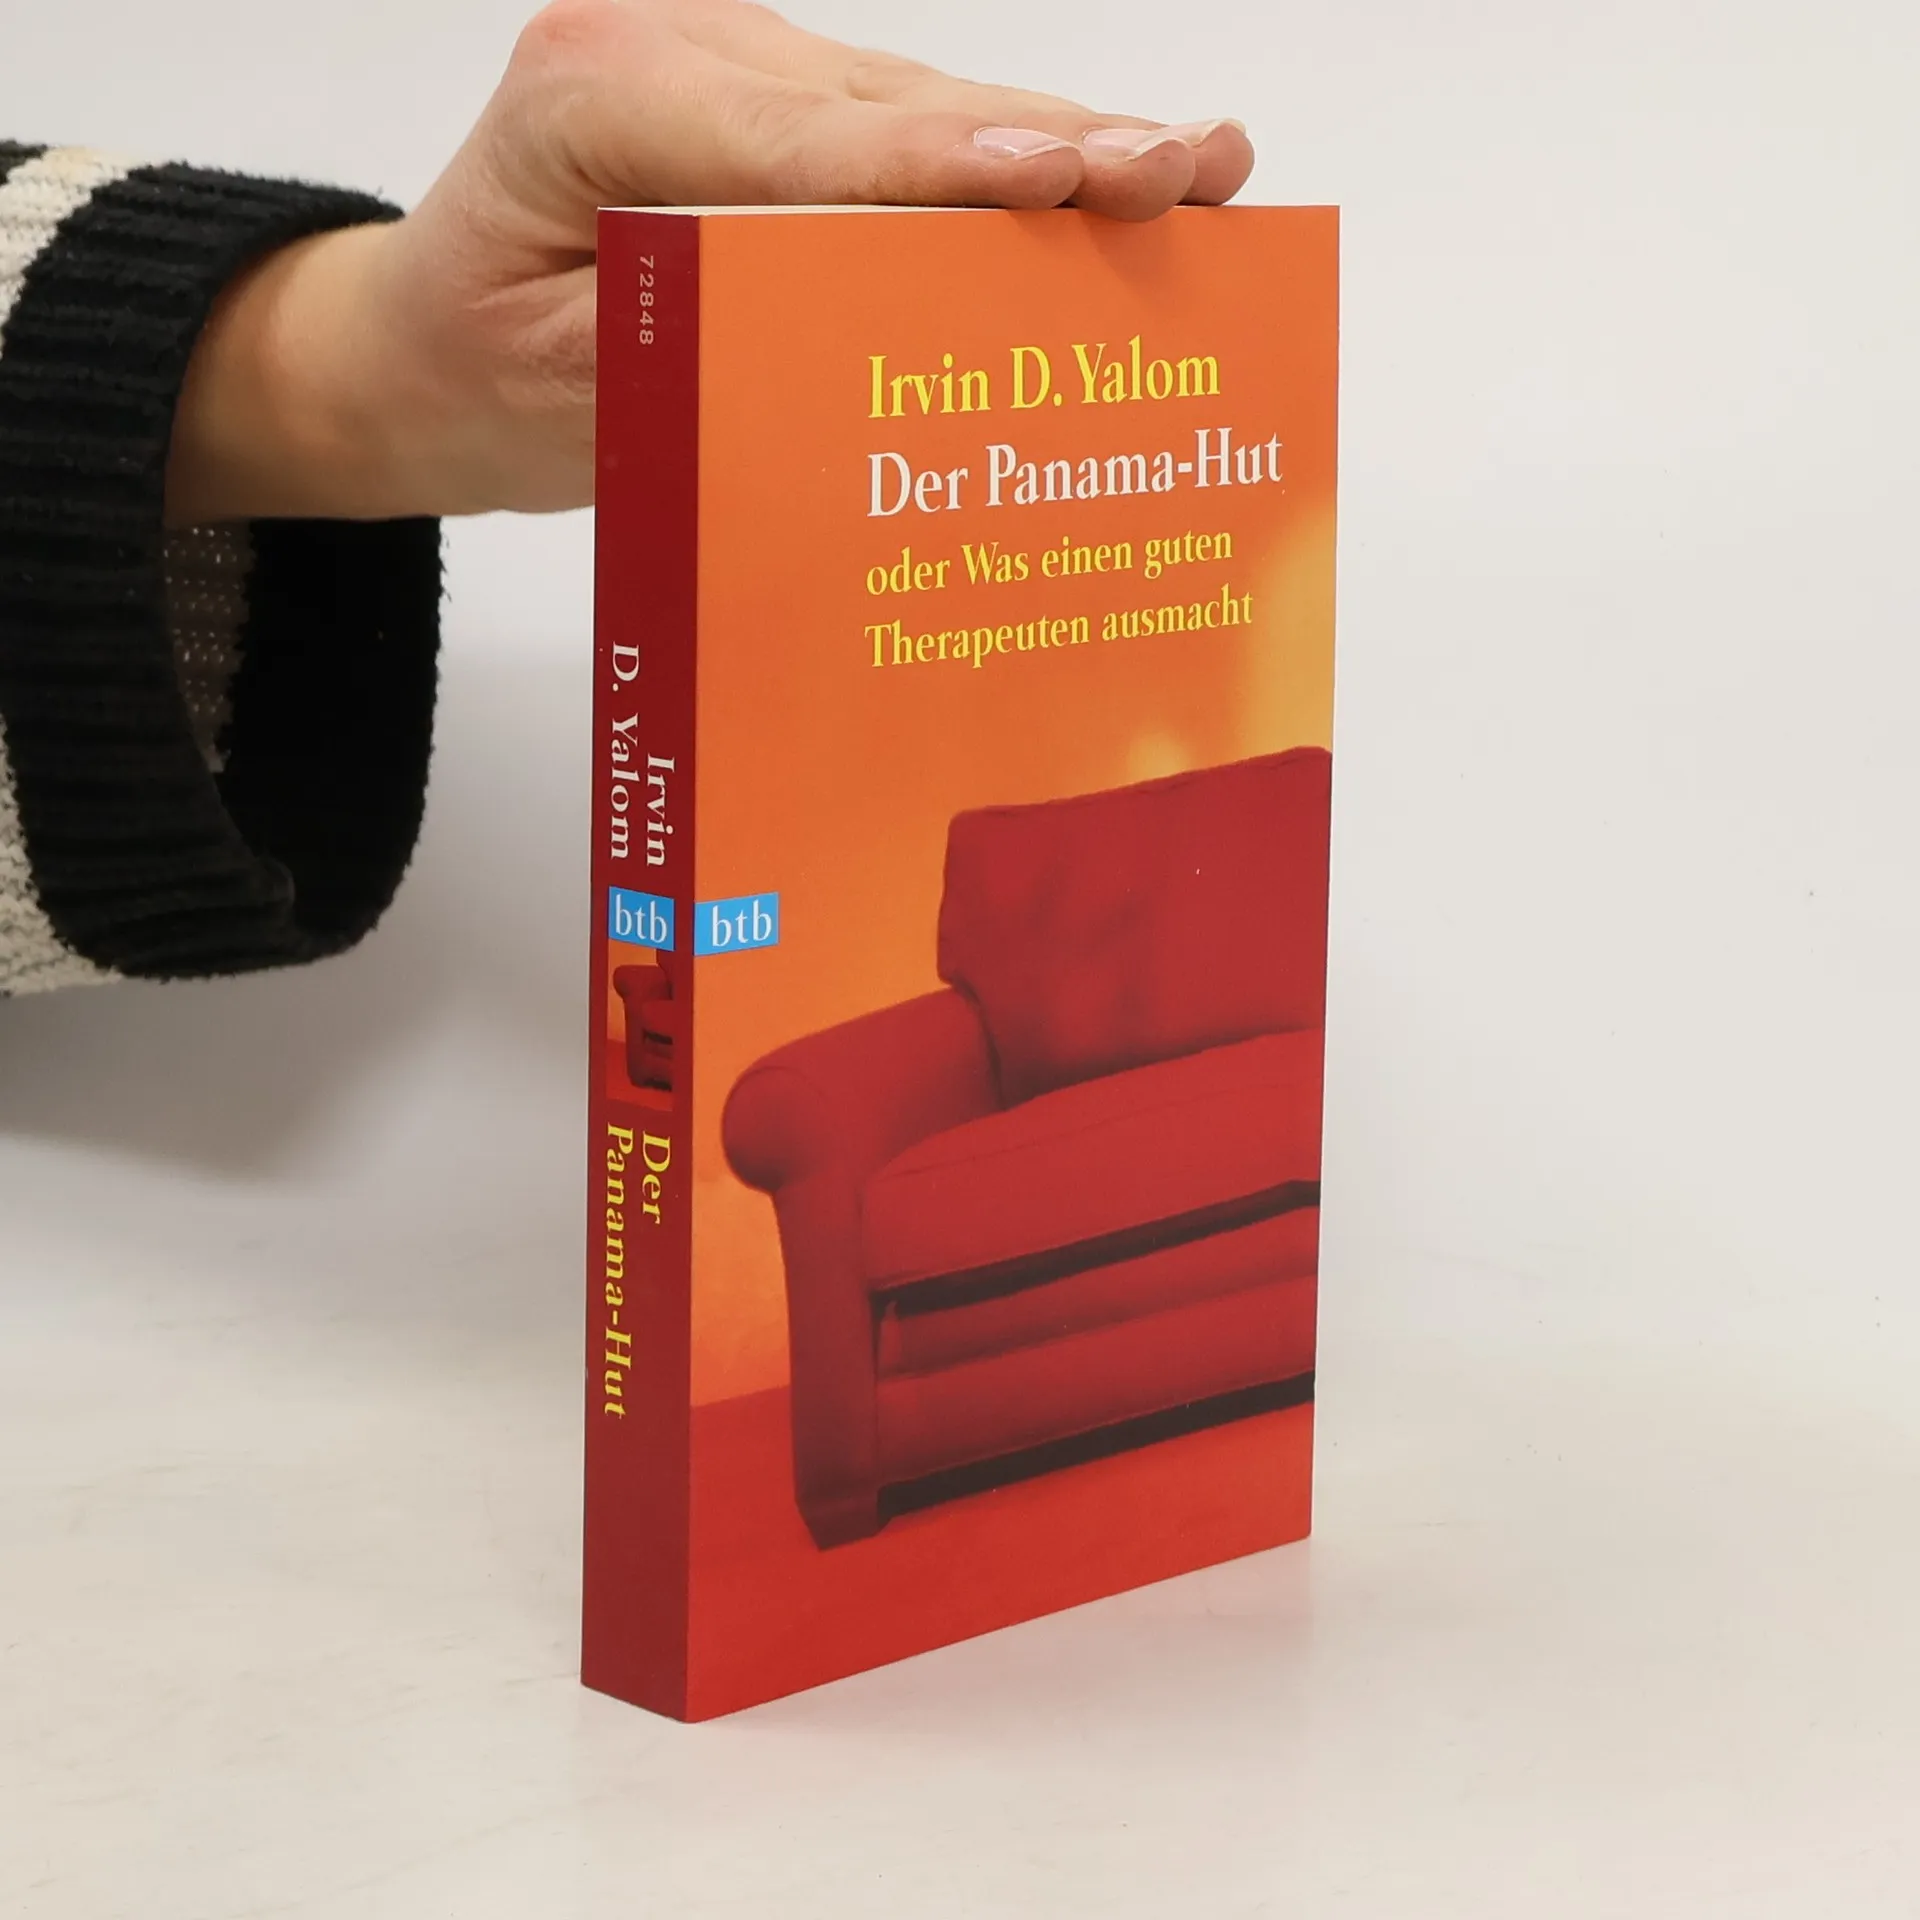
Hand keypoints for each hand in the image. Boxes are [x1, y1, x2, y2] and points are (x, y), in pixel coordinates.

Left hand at [165, 0, 1255, 523]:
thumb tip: (867, 317)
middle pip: (892, 108)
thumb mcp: (570, 390)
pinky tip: (1113, 182)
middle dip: (1049, 146)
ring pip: (922, 110)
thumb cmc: (478, 372)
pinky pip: (906, 136)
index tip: (1066, 181)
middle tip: (1189, 167)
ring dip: (1061, 149)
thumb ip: (704, 342)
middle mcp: (678, 56)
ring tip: (1195, 169)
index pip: (800, 142)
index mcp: (597, 104)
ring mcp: (734, 72)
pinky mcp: (776, 112)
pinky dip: (1010, 172)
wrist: (423, 344)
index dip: (945, 166)